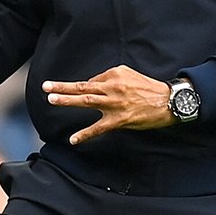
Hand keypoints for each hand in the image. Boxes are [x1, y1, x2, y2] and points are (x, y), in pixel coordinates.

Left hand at [42, 65, 172, 144]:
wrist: (169, 102)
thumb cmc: (149, 89)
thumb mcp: (130, 75)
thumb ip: (110, 78)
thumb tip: (92, 85)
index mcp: (115, 75)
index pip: (92, 82)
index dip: (86, 88)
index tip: (84, 94)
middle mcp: (112, 87)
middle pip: (82, 87)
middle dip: (63, 87)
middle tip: (46, 87)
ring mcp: (114, 104)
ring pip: (86, 100)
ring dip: (67, 100)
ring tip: (52, 99)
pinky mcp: (119, 119)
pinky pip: (98, 128)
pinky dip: (85, 133)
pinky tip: (73, 139)